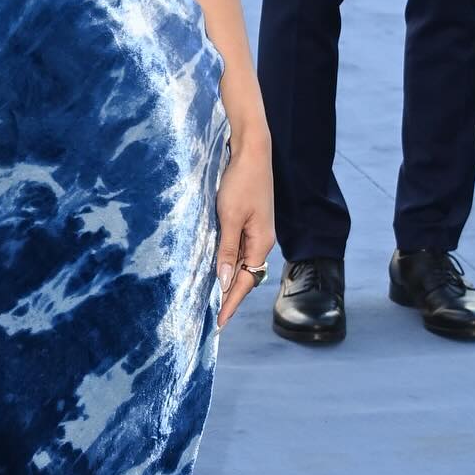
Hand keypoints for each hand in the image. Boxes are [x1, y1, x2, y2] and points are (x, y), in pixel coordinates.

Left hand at [215, 140, 275, 329]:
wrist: (252, 153)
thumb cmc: (241, 182)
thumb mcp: (230, 218)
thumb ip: (227, 250)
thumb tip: (226, 281)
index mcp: (261, 243)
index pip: (246, 282)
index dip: (231, 302)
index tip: (218, 321)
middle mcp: (262, 241)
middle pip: (247, 276)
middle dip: (230, 296)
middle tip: (212, 316)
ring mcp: (256, 232)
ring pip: (242, 264)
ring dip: (229, 281)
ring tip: (212, 299)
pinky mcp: (249, 222)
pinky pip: (239, 250)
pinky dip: (228, 263)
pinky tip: (217, 270)